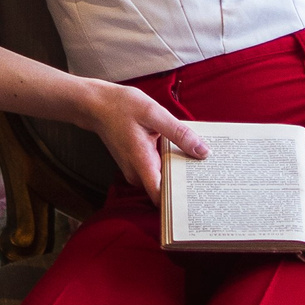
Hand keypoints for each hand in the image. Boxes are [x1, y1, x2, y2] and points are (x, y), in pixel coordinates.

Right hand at [81, 81, 209, 203]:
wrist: (96, 106)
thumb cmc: (121, 106)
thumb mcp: (154, 113)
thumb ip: (179, 133)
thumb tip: (203, 152)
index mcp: (142, 163)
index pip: (162, 197)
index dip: (180, 198)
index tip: (200, 192)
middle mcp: (136, 173)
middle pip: (166, 189)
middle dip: (185, 181)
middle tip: (208, 171)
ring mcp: (134, 171)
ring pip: (162, 179)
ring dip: (178, 170)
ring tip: (199, 159)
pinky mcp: (135, 165)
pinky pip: (157, 170)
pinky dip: (169, 162)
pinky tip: (182, 149)